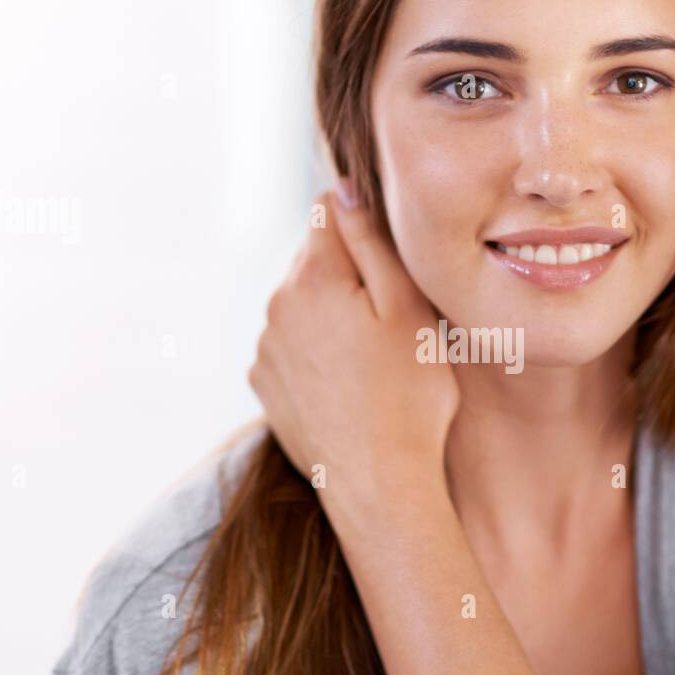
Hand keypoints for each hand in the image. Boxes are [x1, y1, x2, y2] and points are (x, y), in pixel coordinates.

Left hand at [247, 186, 458, 520]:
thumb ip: (372, 241)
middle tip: (393, 321)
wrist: (380, 484)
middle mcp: (277, 305)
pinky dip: (317, 353)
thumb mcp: (409, 308)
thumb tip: (343, 190)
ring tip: (374, 360)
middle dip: (350, 276)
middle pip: (315, 261)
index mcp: (315, 277)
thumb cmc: (410, 397)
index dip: (365, 230)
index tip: (392, 265)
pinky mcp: (264, 384)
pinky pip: (292, 346)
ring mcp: (265, 347)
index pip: (329, 212)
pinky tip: (350, 384)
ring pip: (303, 304)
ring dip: (333, 315)